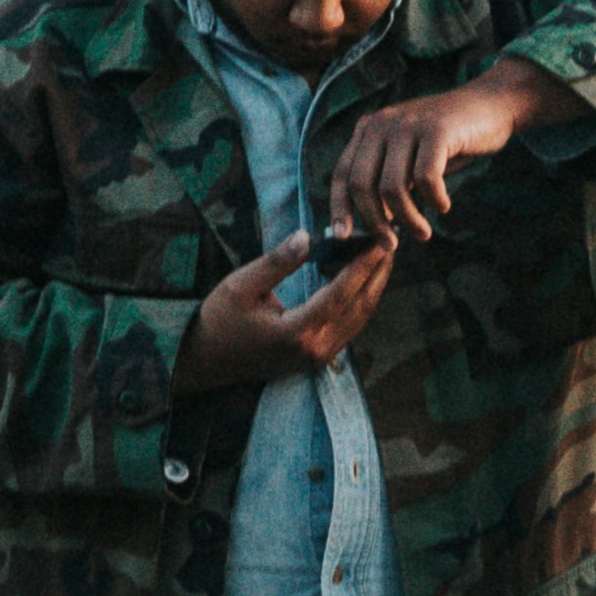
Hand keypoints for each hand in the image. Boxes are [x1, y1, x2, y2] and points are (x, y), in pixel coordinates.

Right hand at [172, 227, 394, 399]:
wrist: (205, 360)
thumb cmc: (218, 320)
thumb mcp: (241, 285)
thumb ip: (277, 262)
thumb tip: (307, 235)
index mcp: (296, 332)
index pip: (341, 293)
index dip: (363, 264)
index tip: (379, 240)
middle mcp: (315, 349)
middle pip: (360, 306)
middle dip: (378, 272)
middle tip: (390, 241)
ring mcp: (319, 358)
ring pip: (359, 318)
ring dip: (373, 286)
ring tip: (382, 255)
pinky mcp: (318, 358)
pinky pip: (350, 326)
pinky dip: (360, 300)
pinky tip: (363, 278)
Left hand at [316, 59, 566, 250]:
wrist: (491, 105)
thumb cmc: (450, 139)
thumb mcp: (411, 156)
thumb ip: (391, 179)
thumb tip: (378, 220)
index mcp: (369, 128)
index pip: (343, 172)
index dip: (340, 206)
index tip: (343, 236)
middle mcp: (382, 124)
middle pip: (362, 183)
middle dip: (374, 221)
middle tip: (391, 245)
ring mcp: (409, 125)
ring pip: (392, 186)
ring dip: (408, 218)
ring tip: (424, 232)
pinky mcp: (436, 130)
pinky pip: (426, 178)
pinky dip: (434, 199)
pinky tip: (444, 206)